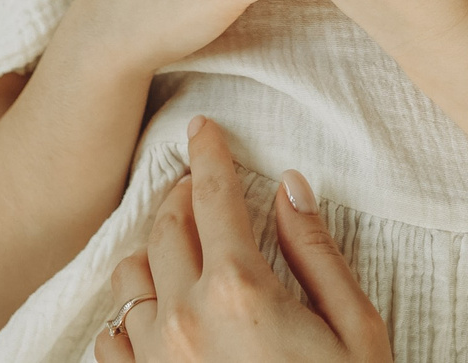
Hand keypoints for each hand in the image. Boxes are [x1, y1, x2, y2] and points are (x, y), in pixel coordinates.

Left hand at [91, 118, 388, 362]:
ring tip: (180, 255)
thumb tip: (290, 187)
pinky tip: (157, 317)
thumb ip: (317, 254)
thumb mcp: (357, 332)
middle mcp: (186, 318)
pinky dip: (129, 318)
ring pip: (130, 277)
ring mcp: (155, 360)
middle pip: (165, 227)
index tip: (202, 129)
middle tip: (200, 190)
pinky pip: (110, 339)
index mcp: (241, 291)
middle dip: (182, 199)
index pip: (214, 197)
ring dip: (153, 255)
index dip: (209, 155)